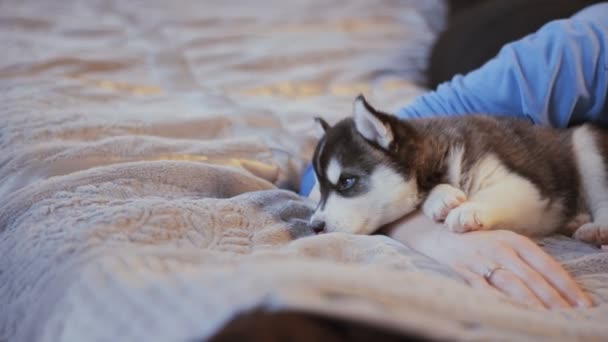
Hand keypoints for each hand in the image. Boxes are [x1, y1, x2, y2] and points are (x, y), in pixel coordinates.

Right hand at [387, 211, 592, 308]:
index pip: (547, 265)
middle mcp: (498, 248)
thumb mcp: (500, 242)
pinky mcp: (461, 271)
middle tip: (570, 319)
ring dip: (533, 305)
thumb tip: (551, 286)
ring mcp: (479, 259)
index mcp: (513, 240)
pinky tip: (511, 315)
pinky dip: (499, 304)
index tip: (582, 304)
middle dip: (555, 301)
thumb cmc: (471, 240)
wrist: (430, 230)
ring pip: (512, 286)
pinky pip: (483, 290)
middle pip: (533, 279)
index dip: (567, 286)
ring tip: (548, 322)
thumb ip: (523, 260)